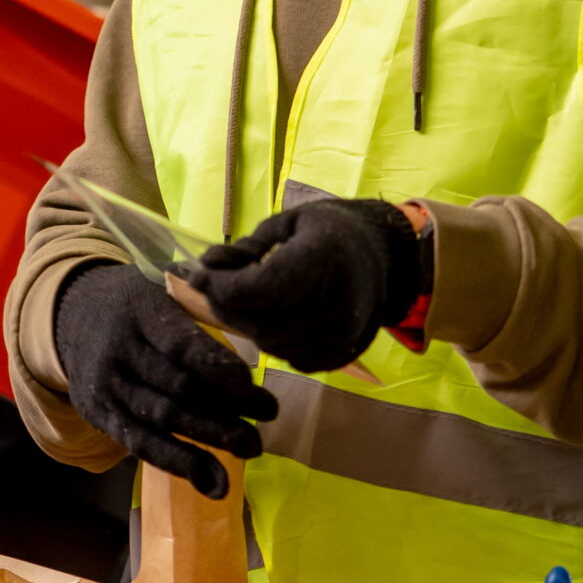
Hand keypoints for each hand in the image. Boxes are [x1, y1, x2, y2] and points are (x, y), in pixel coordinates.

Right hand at [52, 261, 279, 499]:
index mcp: (138, 310)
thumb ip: (197, 306)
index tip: (246, 380)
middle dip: (226, 406)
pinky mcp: (101, 416)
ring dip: (210, 439)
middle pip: (176, 386)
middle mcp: (119, 351)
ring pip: (162, 419)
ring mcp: (107, 388)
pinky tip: (212, 481)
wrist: (71, 315)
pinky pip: (142, 445)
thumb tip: (255, 325)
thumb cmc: (135, 302)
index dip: (211, 362)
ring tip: (250, 449)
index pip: (176, 341)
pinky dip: (179, 464)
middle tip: (268, 415)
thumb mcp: (159, 286)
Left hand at [184, 200, 428, 374]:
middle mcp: (339, 301)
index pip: (264, 288)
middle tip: (212, 291)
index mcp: (324, 257)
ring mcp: (344, 333)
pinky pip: (294, 359)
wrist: (383, 256)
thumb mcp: (287, 223)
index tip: (199, 278)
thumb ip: (246, 247)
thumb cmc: (328, 232)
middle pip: (265, 324)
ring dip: (248, 327)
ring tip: (242, 303)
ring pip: (274, 346)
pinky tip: (274, 318)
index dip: (225, 288)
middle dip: (228, 309)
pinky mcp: (344, 354)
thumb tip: (205, 267)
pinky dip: (274, 342)